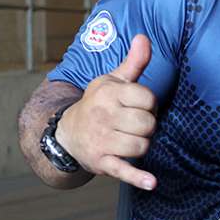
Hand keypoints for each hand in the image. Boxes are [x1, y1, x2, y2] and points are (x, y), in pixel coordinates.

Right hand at [54, 34, 158, 189]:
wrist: (67, 131)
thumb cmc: (98, 104)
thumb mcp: (112, 81)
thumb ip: (133, 63)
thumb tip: (143, 37)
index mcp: (109, 93)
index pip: (148, 99)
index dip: (150, 105)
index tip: (138, 106)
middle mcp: (103, 115)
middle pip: (148, 124)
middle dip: (147, 126)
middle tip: (133, 125)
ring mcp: (102, 139)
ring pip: (142, 145)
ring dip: (142, 145)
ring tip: (130, 139)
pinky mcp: (102, 162)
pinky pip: (124, 170)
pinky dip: (138, 178)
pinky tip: (152, 182)